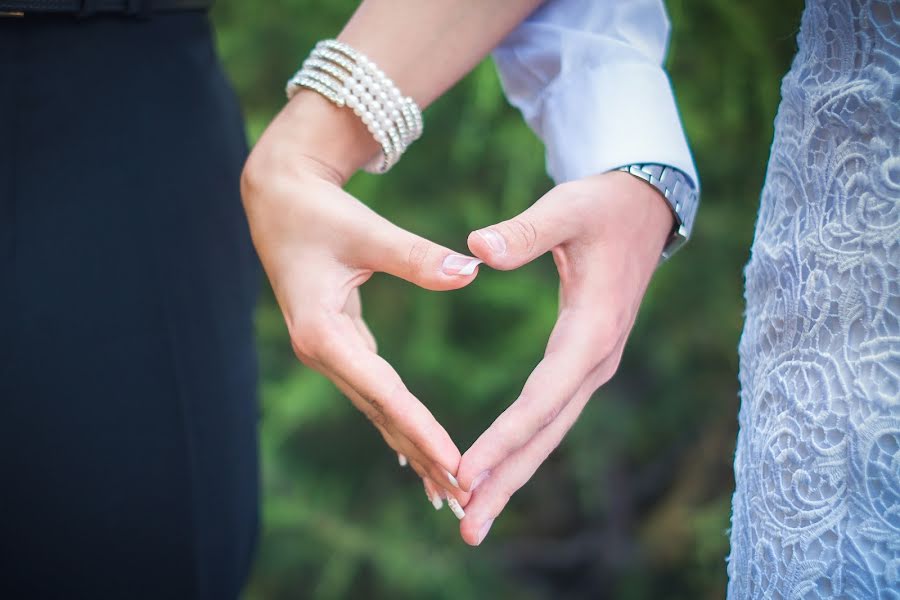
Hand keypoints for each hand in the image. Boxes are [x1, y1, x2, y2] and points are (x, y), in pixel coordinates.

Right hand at [241, 92, 480, 503]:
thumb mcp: (366, 231)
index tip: (455, 463)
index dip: (420, 428)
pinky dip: (399, 421)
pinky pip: (374, 392)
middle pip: (381, 415)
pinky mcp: (337, 345)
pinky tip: (414, 451)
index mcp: (321, 333)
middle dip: (422, 456)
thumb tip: (471, 272)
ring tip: (445, 490)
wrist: (277, 199)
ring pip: (377, 410)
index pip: (383, 392)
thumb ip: (417, 256)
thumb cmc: (318, 211)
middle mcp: (322, 353)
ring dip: (412, 448)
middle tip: (462, 500)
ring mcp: (327, 353)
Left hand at [453, 172, 674, 544]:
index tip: (465, 472)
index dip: (504, 438)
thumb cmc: (602, 205)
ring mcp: (592, 366)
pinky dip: (522, 448)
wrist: (643, 207)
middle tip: (466, 528)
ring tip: (473, 518)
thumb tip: (475, 250)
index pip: (542, 397)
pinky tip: (496, 471)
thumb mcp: (566, 208)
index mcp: (591, 331)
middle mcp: (595, 360)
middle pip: (546, 433)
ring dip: (512, 476)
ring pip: (549, 432)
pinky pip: (549, 415)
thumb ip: (525, 231)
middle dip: (506, 481)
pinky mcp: (582, 363)